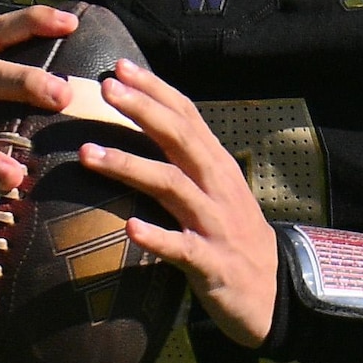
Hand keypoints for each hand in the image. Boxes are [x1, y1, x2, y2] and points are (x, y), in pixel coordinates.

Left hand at [78, 53, 281, 348]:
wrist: (272, 294)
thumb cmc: (232, 237)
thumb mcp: (217, 191)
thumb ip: (187, 161)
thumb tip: (148, 126)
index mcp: (217, 166)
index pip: (188, 116)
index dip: (156, 89)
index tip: (120, 67)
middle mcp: (218, 187)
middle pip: (181, 139)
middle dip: (143, 111)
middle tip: (106, 89)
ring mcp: (216, 224)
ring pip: (173, 186)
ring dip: (130, 166)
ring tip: (89, 154)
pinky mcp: (212, 264)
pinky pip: (182, 248)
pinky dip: (157, 237)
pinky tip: (130, 227)